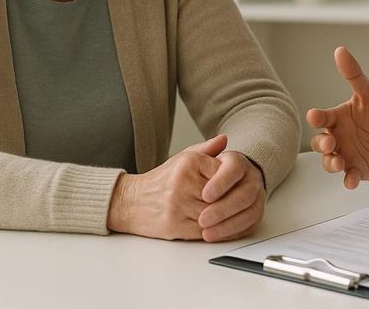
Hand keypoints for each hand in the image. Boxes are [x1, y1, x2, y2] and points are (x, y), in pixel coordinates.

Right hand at [107, 134, 225, 239]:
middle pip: (221, 196)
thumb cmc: (163, 180)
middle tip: (237, 204)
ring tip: (228, 215)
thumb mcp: (183, 158)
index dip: (231, 182)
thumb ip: (207, 149)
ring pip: (214, 215)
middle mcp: (183, 182)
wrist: (131, 202)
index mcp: (189, 162)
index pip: (224, 173)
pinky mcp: (175, 226)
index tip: (234, 186)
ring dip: (223, 218)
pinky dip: (214, 230)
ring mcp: (178, 205)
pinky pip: (204, 230)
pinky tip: (216, 226)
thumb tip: (225, 139)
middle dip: (230, 201)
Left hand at [195, 150, 266, 242]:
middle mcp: (252, 178)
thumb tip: (221, 139)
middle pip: (245, 194)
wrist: (220, 183)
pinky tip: (216, 235)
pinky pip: (250, 225)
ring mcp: (257, 197)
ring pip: (251, 212)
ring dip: (228, 225)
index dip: (221, 182)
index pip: (235, 169)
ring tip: (206, 232)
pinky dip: (233, 233)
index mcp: (238, 162)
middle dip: (223, 209)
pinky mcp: (256, 213)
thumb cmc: (205, 171)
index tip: (204, 195)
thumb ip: (206, 149)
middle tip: (202, 219)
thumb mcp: (201, 157)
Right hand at [306, 47, 368, 188]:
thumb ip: (354, 75)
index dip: (316, 117)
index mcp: (336, 119)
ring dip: (331, 163)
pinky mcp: (355, 170)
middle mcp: (335, 138)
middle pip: (320, 143)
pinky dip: (347, 180)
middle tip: (331, 143)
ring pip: (329, 162)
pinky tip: (351, 180)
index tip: (315, 116)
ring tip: (339, 162)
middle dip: (322, 144)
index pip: (320, 118)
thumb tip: (340, 50)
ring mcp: (343, 155)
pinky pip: (347, 177)